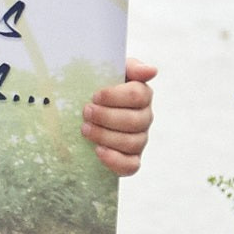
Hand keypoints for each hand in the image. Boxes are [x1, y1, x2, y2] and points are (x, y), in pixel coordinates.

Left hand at [84, 58, 155, 177]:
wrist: (81, 108)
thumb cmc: (98, 86)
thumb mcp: (110, 70)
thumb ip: (132, 67)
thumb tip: (151, 71)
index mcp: (142, 95)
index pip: (138, 95)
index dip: (115, 96)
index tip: (95, 96)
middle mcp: (144, 118)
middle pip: (135, 121)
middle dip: (107, 117)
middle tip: (86, 112)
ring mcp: (139, 140)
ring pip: (132, 143)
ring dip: (106, 136)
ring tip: (85, 129)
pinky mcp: (130, 159)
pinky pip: (131, 166)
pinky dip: (115, 160)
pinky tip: (98, 151)